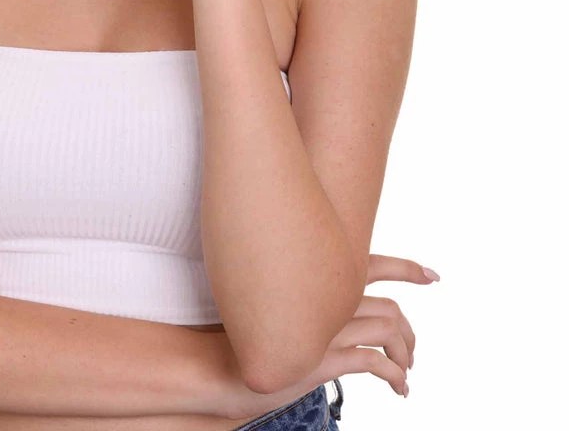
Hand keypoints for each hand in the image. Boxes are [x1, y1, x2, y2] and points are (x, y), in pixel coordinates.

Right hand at [213, 253, 438, 419]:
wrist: (219, 359)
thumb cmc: (243, 332)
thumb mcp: (278, 306)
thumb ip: (304, 299)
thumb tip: (323, 303)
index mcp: (318, 278)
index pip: (374, 264)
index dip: (407, 268)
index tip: (432, 275)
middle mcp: (328, 297)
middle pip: (390, 307)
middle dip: (409, 332)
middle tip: (413, 350)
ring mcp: (328, 327)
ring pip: (389, 332)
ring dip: (406, 354)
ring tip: (406, 372)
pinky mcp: (326, 358)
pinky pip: (375, 363)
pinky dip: (395, 376)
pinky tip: (400, 389)